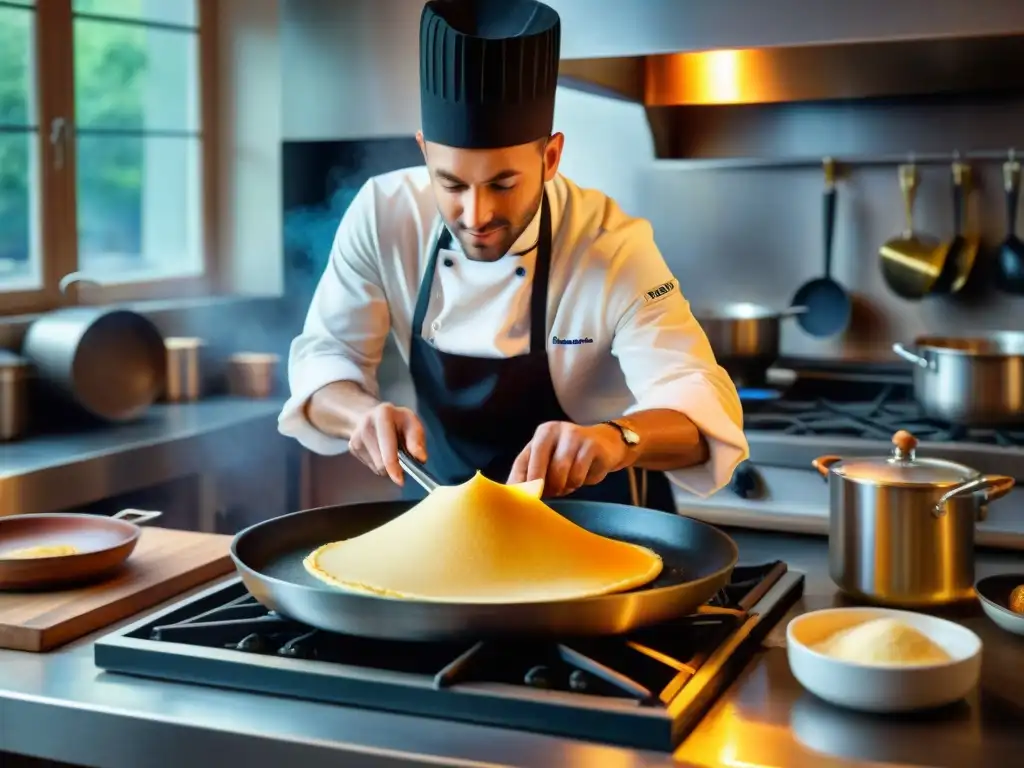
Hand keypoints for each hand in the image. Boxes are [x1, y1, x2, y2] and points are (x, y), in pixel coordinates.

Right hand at [348, 403, 426, 484]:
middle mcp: (366, 424)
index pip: (387, 442)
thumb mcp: (412, 423)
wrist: (372, 416)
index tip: (400, 479)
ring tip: (392, 450)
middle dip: (394, 468)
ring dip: (388, 466)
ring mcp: (356, 437)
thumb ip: (417, 439)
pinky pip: (372, 467)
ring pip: (377, 467)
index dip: (393, 463)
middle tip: (404, 464)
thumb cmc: (397, 421)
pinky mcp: (352, 448)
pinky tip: (381, 452)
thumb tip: (420, 458)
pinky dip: (380, 464)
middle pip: (381, 460)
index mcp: (383, 414)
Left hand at [507, 421, 628, 496]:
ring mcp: (574, 436)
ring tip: (565, 486)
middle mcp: (555, 430)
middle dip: (539, 486)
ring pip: (559, 474)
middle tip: (543, 498)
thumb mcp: (550, 460)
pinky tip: (579, 479)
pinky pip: (577, 475)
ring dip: (561, 487)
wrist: (608, 444)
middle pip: (538, 465)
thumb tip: (515, 494)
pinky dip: (576, 484)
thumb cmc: (572, 456)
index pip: (523, 461)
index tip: (518, 501)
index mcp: (542, 433)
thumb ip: (533, 472)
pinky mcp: (592, 446)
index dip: (519, 483)